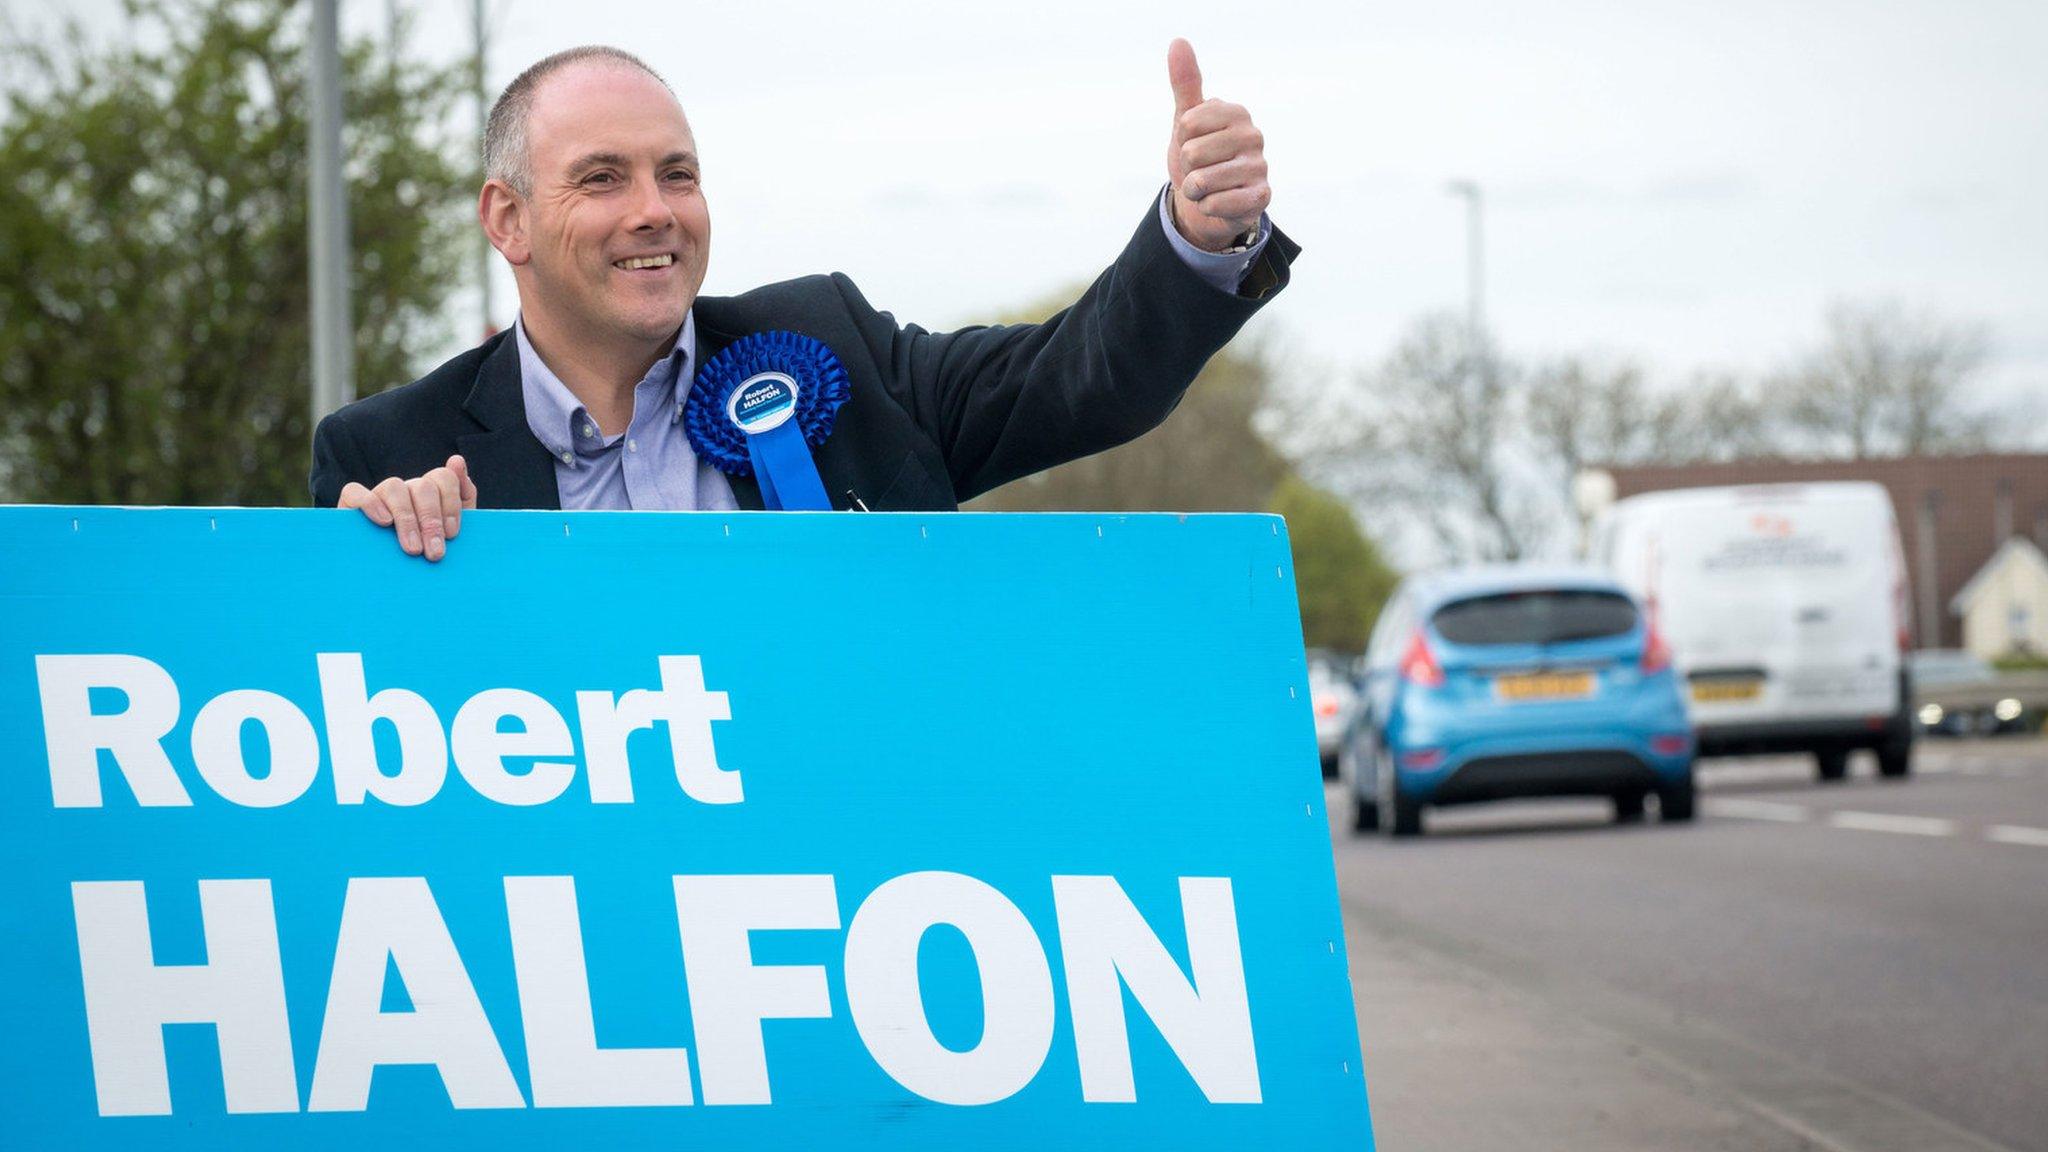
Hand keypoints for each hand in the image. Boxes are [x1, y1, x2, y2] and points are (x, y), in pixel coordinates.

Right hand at [336, 454, 477, 561]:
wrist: (389, 582)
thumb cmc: (426, 558)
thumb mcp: (452, 534)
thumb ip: (463, 498)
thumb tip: (456, 460)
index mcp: (431, 494)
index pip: (444, 478)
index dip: (451, 504)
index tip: (452, 535)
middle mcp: (406, 490)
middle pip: (422, 486)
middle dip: (431, 520)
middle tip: (435, 553)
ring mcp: (379, 496)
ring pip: (393, 487)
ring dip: (406, 518)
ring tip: (413, 549)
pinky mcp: (350, 506)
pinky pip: (354, 491)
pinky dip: (370, 504)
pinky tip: (383, 522)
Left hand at [1165, 38, 1270, 251]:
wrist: (1207, 202)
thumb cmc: (1199, 158)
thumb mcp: (1186, 121)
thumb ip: (1185, 83)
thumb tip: (1178, 42)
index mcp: (1236, 113)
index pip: (1187, 124)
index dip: (1181, 139)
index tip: (1193, 143)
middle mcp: (1254, 136)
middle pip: (1192, 153)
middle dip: (1187, 168)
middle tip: (1201, 169)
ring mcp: (1260, 167)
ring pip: (1201, 181)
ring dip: (1194, 191)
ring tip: (1207, 188)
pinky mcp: (1261, 198)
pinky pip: (1215, 204)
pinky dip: (1206, 207)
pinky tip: (1218, 203)